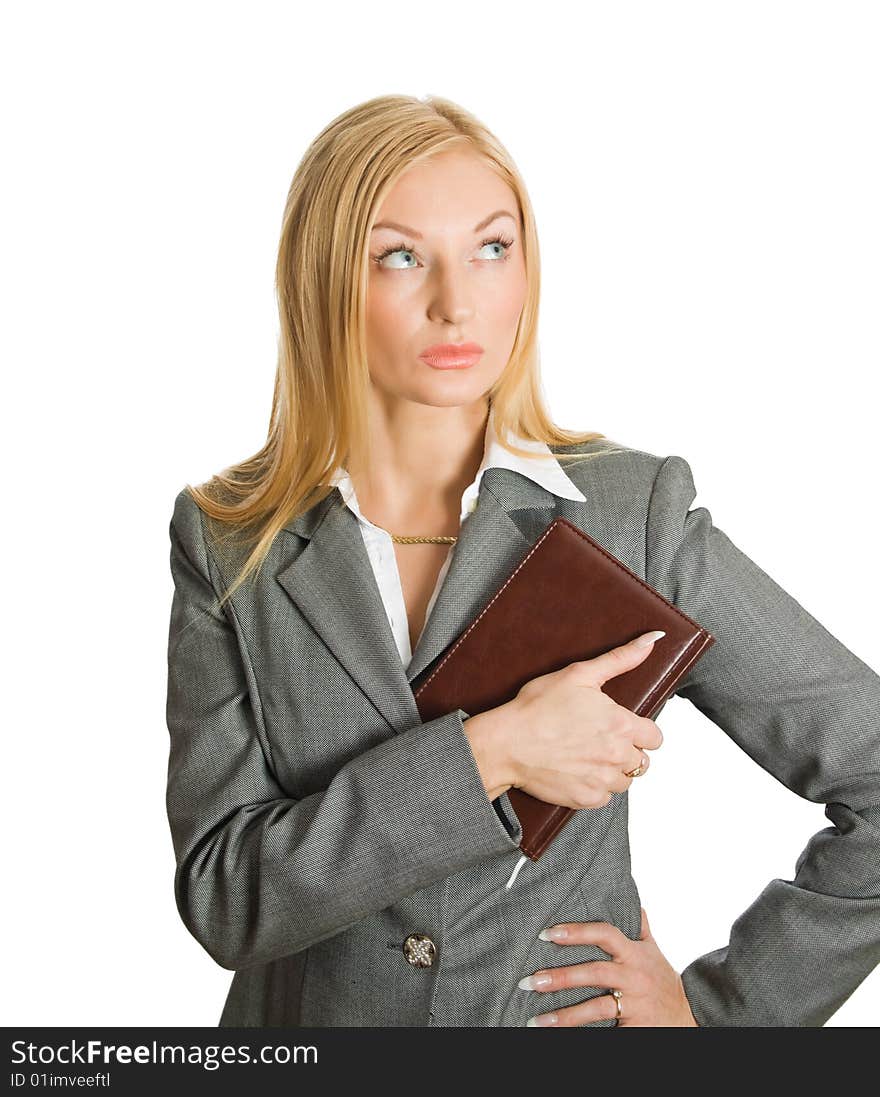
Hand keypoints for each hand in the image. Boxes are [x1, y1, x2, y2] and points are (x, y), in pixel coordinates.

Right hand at [469, 630, 665, 807]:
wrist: (506, 742)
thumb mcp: (579, 674)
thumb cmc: (537, 707)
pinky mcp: (587, 799)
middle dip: (625, 751)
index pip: (655, 737)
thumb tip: (652, 640)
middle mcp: (617, 755)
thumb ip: (620, 659)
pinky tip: (575, 771)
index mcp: (621, 724)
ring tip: (586, 756)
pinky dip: (594, 787)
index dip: (640, 732)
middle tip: (598, 740)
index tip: (621, 728)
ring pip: (625, 781)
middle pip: (641, 761)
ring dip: (612, 771)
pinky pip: (604, 798)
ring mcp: (602, 780)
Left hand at [519, 907, 698, 1026]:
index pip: (605, 934)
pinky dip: (581, 1035)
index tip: (548, 933)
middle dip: (560, 977)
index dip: (577, 932)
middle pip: (594, 973)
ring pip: (596, 1009)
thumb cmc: (663, 981)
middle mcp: (634, 977)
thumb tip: (632, 900)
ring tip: (534, 1020)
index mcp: (634, 954)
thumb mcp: (654, 952)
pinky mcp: (635, 1028)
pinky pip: (605, 1032)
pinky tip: (558, 1036)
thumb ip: (640, 928)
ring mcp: (635, 1005)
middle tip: (529, 981)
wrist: (690, 1018)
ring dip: (563, 1016)